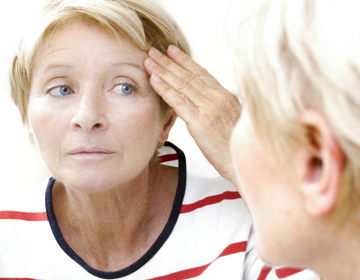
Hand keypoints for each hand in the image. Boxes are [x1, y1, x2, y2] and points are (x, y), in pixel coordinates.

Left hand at [144, 45, 240, 183]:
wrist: (248, 162)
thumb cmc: (239, 146)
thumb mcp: (236, 120)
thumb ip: (222, 107)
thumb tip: (210, 103)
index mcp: (226, 96)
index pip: (202, 73)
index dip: (185, 60)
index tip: (171, 50)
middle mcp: (218, 98)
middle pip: (189, 75)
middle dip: (169, 62)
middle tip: (153, 51)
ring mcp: (209, 109)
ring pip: (182, 85)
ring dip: (163, 71)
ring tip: (148, 61)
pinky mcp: (200, 122)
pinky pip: (179, 101)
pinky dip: (165, 89)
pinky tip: (153, 80)